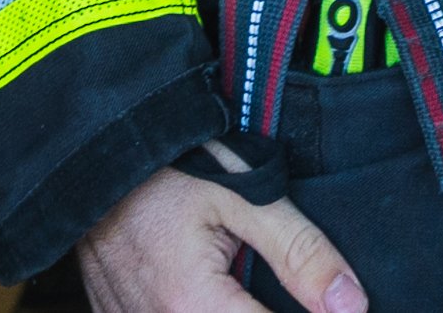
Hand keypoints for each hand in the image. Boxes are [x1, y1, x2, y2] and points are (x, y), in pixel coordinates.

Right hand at [79, 152, 363, 312]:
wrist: (89, 146)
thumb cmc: (166, 162)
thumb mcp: (244, 193)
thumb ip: (301, 252)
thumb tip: (352, 305)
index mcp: (191, 306)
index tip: (335, 310)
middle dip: (263, 308)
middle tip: (266, 275)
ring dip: (232, 309)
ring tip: (240, 277)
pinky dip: (200, 307)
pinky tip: (214, 286)